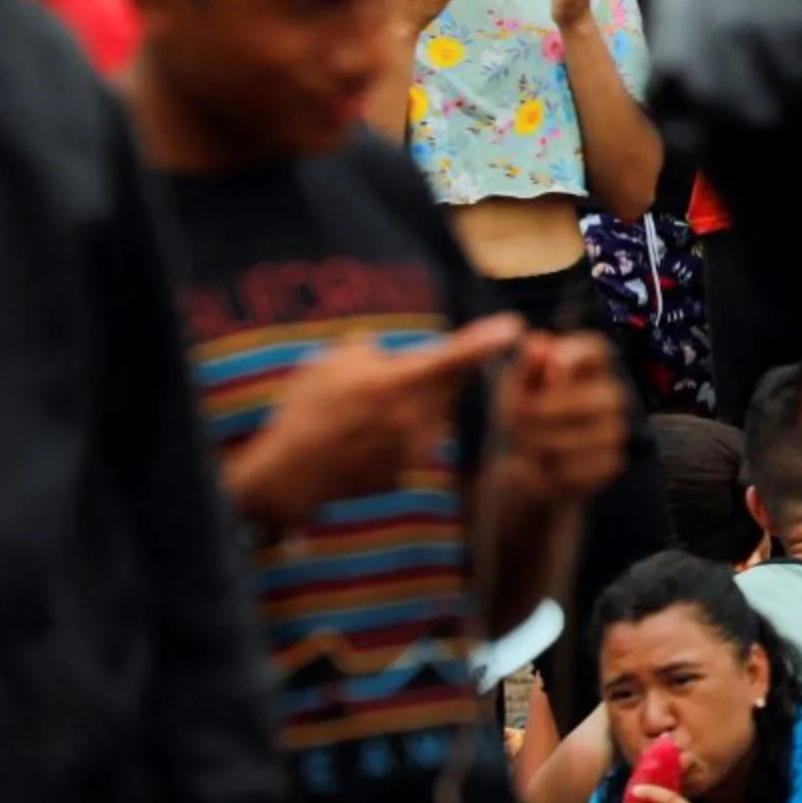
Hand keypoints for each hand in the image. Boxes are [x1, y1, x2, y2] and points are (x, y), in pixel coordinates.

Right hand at [232, 315, 524, 526]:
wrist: (288, 476)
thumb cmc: (306, 411)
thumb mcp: (331, 363)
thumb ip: (368, 350)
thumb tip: (382, 350)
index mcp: (399, 383)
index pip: (457, 357)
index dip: (487, 340)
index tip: (513, 326)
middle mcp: (416, 416)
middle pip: (449, 386)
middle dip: (436, 375)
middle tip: (393, 378)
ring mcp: (415, 448)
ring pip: (435, 415)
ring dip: (417, 407)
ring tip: (367, 415)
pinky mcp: (408, 472)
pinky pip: (417, 443)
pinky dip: (401, 436)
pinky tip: (365, 440)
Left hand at [494, 331, 629, 505]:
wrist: (523, 469)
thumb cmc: (522, 418)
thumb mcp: (514, 388)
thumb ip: (525, 366)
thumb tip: (536, 345)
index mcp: (588, 366)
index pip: (597, 349)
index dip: (574, 356)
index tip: (547, 370)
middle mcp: (609, 395)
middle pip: (593, 396)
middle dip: (544, 409)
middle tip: (513, 418)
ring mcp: (614, 431)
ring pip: (582, 436)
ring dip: (540, 442)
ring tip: (522, 444)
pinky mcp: (610, 464)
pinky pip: (581, 466)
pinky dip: (553, 469)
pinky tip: (542, 465)